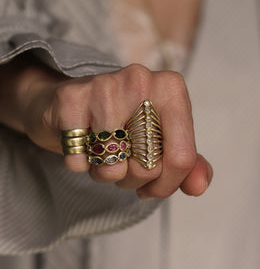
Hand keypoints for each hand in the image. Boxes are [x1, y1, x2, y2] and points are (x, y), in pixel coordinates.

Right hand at [0, 59, 212, 198]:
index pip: (182, 158)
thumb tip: (198, 187)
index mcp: (171, 88)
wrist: (74, 104)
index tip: (151, 188)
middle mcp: (140, 80)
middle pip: (148, 166)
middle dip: (133, 179)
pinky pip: (79, 161)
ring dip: (105, 174)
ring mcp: (103, 86)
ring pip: (112, 167)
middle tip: (122, 163)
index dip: (166, 185)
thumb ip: (185, 163)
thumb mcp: (159, 139)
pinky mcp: (70, 99)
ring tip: (101, 154)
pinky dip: (79, 165)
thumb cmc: (120, 123)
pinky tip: (80, 145)